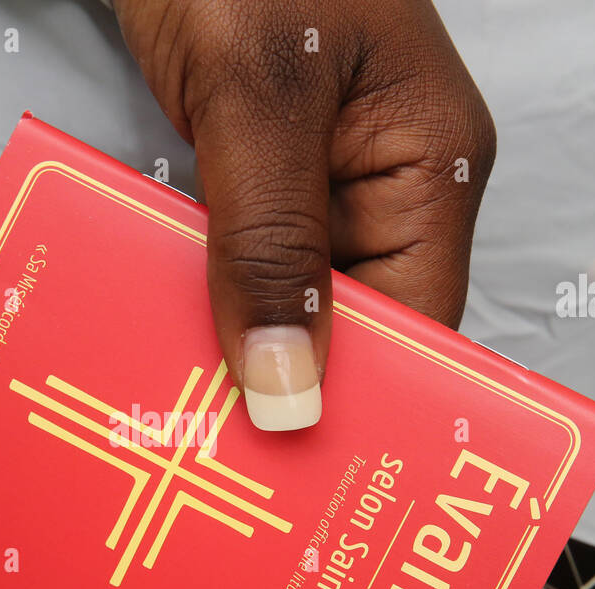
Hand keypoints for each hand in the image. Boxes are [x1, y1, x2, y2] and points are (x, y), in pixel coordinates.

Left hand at [111, 0, 495, 428]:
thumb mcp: (259, 99)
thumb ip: (274, 247)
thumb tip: (292, 394)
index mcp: (430, 166)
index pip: (424, 326)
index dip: (370, 407)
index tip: (305, 484)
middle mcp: (384, 184)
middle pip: (355, 325)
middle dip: (291, 388)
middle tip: (223, 466)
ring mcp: (318, 179)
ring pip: (290, 299)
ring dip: (237, 348)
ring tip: (184, 419)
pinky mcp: (257, 171)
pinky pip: (240, 258)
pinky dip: (203, 298)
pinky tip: (164, 342)